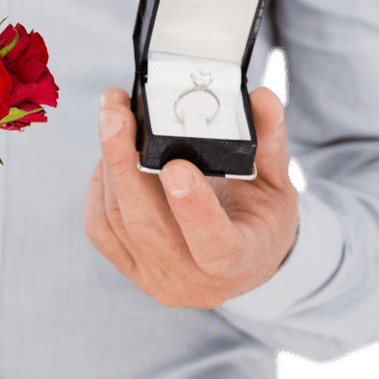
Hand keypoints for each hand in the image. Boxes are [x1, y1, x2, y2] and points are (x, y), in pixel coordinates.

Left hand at [84, 86, 297, 308]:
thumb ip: (269, 144)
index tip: (176, 165)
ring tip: (113, 120)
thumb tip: (262, 98)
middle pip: (147, 227)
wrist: (243, 265)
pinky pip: (100, 230)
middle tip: (115, 115)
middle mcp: (193, 279)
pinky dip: (100, 188)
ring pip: (117, 223)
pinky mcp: (131, 270)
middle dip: (125, 166)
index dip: (192, 209)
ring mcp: (156, 279)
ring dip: (109, 167)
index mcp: (240, 261)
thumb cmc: (262, 221)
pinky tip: (108, 158)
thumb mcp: (279, 186)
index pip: (214, 246)